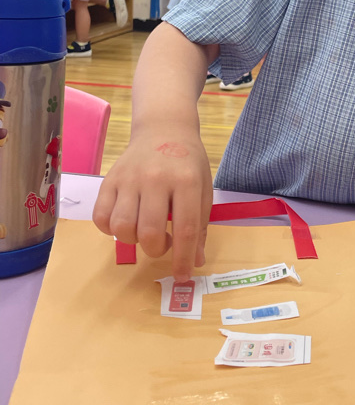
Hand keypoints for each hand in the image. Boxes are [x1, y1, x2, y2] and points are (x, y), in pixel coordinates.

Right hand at [93, 131, 212, 280]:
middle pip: (148, 233)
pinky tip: (125, 222)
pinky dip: (109, 229)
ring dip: (133, 241)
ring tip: (144, 230)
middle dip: (156, 250)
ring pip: (121, 227)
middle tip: (164, 243)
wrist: (164, 129)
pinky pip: (100, 217)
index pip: (185, 230)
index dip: (183, 259)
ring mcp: (129, 178)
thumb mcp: (203, 189)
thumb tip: (195, 261)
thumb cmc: (187, 162)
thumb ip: (200, 226)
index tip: (183, 275)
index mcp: (186, 181)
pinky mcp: (109, 179)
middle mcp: (156, 179)